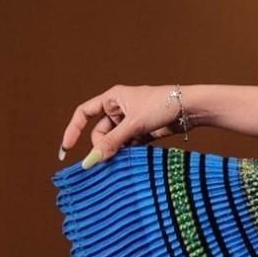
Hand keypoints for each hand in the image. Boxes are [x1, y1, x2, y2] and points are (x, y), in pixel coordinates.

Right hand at [58, 84, 183, 165]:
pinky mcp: (142, 132)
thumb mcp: (134, 124)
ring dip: (117, 150)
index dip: (73, 129)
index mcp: (112, 98)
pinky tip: (135, 156)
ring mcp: (130, 121)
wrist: (190, 109)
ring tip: (127, 154)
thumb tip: (93, 159)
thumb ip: (113, 142)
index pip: (84, 113)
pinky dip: (128, 152)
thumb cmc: (161, 106)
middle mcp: (119, 108)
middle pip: (100, 132)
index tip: (67, 148)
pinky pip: (127, 145)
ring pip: (114, 141)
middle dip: (103, 145)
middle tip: (110, 157)